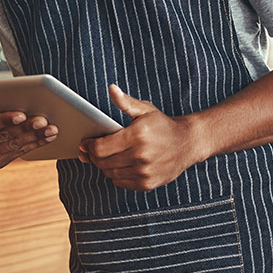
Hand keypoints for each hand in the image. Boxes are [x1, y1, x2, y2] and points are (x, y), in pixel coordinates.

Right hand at [0, 110, 57, 169]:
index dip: (2, 120)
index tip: (21, 114)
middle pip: (2, 137)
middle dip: (25, 128)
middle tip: (43, 119)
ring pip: (13, 146)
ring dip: (35, 137)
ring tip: (52, 128)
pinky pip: (17, 153)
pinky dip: (34, 144)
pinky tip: (48, 136)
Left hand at [79, 85, 196, 190]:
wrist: (186, 144)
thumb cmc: (162, 124)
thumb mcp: (145, 109)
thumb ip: (125, 102)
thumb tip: (111, 89)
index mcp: (137, 135)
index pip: (101, 148)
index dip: (89, 146)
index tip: (85, 143)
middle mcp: (141, 156)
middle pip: (103, 162)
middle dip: (93, 156)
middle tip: (89, 150)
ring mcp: (144, 172)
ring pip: (110, 173)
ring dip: (103, 166)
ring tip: (103, 156)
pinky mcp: (147, 184)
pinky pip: (121, 182)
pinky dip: (115, 174)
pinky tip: (117, 164)